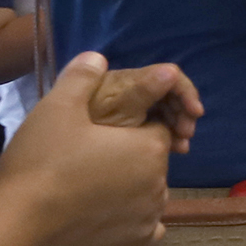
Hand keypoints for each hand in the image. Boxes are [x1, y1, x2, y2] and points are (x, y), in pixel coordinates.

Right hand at [0, 52, 171, 245]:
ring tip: (86, 190)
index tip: (99, 135)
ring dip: (127, 191)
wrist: (19, 228)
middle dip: (128, 159)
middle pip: (150, 163)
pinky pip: (141, 228)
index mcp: (150, 147)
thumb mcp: (57, 109)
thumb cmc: (40, 163)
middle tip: (86, 162)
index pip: (157, 127)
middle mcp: (160, 184)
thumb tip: (99, 56)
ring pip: (146, 195)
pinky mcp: (136, 245)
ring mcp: (150, 217)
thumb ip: (82, 78)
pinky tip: (97, 216)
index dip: (130, 128)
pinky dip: (126, 222)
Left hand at [89, 61, 203, 154]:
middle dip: (182, 111)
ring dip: (177, 126)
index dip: (183, 91)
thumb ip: (139, 90)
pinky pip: (150, 128)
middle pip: (165, 94)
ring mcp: (121, 113)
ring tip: (182, 148)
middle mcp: (122, 93)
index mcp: (119, 83)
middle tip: (187, 135)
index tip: (196, 114)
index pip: (164, 76)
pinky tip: (173, 150)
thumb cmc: (79, 143)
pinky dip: (165, 137)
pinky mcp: (118, 132)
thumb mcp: (114, 115)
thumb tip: (168, 69)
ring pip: (160, 112)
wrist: (49, 176)